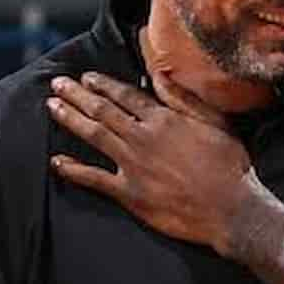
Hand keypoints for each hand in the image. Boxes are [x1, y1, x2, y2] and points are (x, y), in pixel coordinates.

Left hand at [47, 71, 252, 252]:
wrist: (231, 209)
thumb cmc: (229, 166)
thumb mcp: (215, 122)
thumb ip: (184, 99)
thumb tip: (159, 75)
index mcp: (164, 119)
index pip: (126, 95)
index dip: (103, 84)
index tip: (86, 77)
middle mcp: (143, 137)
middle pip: (103, 110)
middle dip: (77, 95)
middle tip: (57, 85)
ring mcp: (133, 165)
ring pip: (94, 135)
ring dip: (70, 119)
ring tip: (52, 107)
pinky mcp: (129, 193)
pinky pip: (94, 178)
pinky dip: (73, 170)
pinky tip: (56, 161)